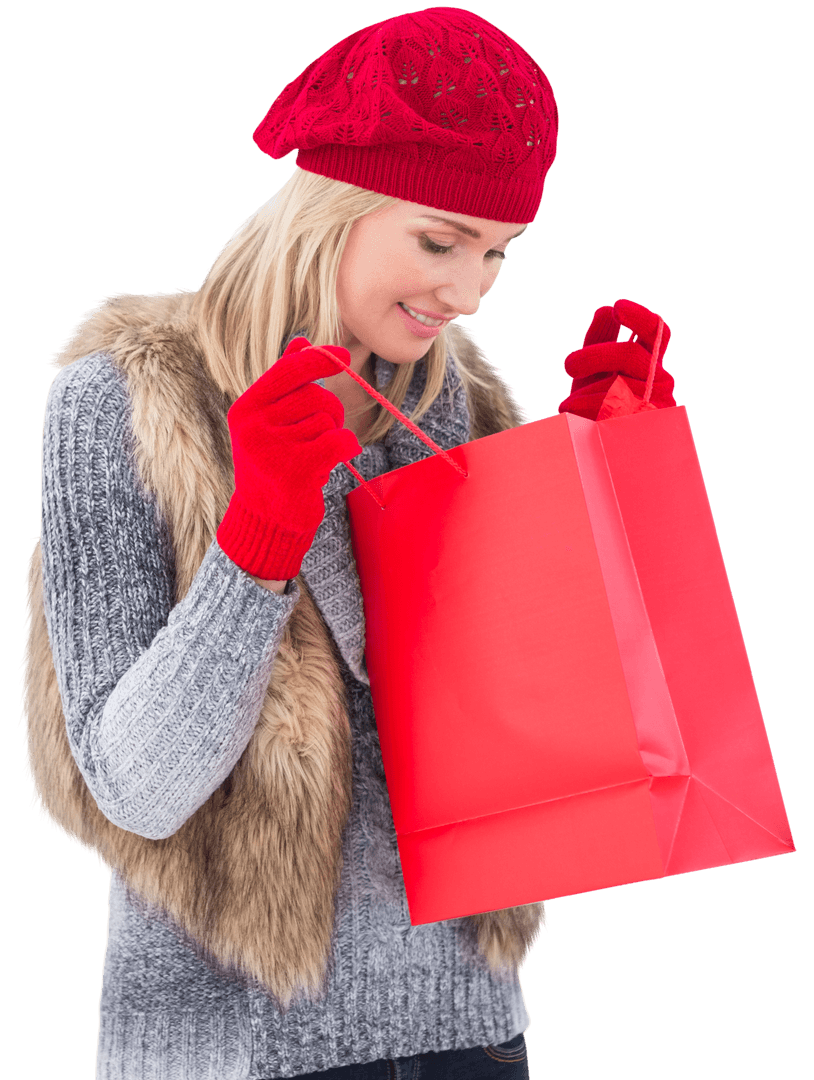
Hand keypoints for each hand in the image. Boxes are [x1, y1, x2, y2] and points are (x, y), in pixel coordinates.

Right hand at [216, 337, 361, 579]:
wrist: (264, 520)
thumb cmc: (271, 466)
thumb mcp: (268, 423)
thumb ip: (283, 384)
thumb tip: (301, 341)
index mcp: (246, 409)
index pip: (289, 371)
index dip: (319, 361)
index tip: (342, 357)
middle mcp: (255, 426)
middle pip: (315, 396)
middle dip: (330, 410)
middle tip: (324, 432)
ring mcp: (274, 448)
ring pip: (328, 420)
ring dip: (333, 434)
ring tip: (317, 454)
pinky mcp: (297, 470)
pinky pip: (339, 441)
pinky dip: (348, 447)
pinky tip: (341, 456)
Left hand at [558, 299, 675, 419]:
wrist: (596, 452)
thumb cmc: (595, 407)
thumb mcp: (593, 372)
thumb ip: (598, 341)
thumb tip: (604, 311)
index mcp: (650, 363)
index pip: (658, 332)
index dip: (640, 317)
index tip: (617, 307)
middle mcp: (660, 381)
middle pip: (630, 354)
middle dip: (594, 355)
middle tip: (568, 365)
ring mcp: (655, 406)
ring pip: (616, 385)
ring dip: (585, 393)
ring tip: (570, 405)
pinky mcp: (641, 429)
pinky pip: (608, 411)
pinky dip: (584, 410)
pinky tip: (574, 415)